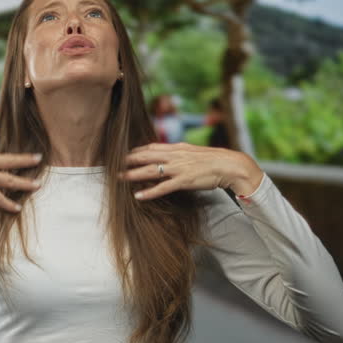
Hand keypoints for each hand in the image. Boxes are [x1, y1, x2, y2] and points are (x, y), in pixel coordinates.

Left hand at [119, 142, 263, 199]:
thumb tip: (166, 155)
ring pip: (150, 170)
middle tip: (112, 165)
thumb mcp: (192, 152)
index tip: (123, 155)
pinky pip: (163, 187)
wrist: (230, 165)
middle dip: (127, 160)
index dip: (135, 151)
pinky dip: (150, 192)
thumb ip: (178, 153)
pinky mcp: (184, 181)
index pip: (150, 147)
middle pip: (146, 156)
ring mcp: (178, 168)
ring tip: (118, 179)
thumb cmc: (213, 160)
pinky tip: (138, 196)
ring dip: (133, 175)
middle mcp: (175, 156)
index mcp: (177, 148)